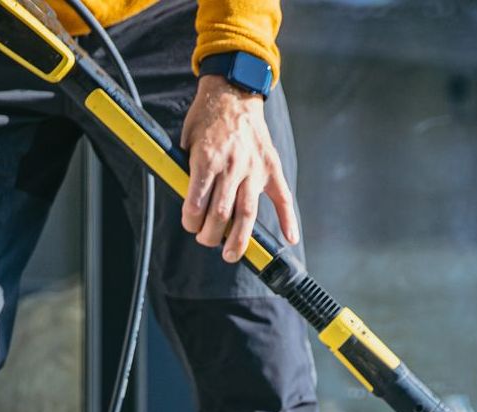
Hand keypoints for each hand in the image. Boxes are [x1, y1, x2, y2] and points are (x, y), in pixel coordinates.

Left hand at [180, 74, 299, 262]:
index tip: (190, 225)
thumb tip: (189, 203)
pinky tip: (289, 239)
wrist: (234, 91)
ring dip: (238, 240)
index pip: (198, 203)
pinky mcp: (271, 168)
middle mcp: (233, 166)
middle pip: (222, 215)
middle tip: (207, 240)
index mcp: (208, 159)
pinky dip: (288, 220)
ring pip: (247, 214)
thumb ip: (188, 171)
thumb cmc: (206, 118)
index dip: (191, 221)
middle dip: (210, 235)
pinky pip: (282, 198)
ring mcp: (254, 169)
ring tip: (230, 255)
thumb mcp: (187, 141)